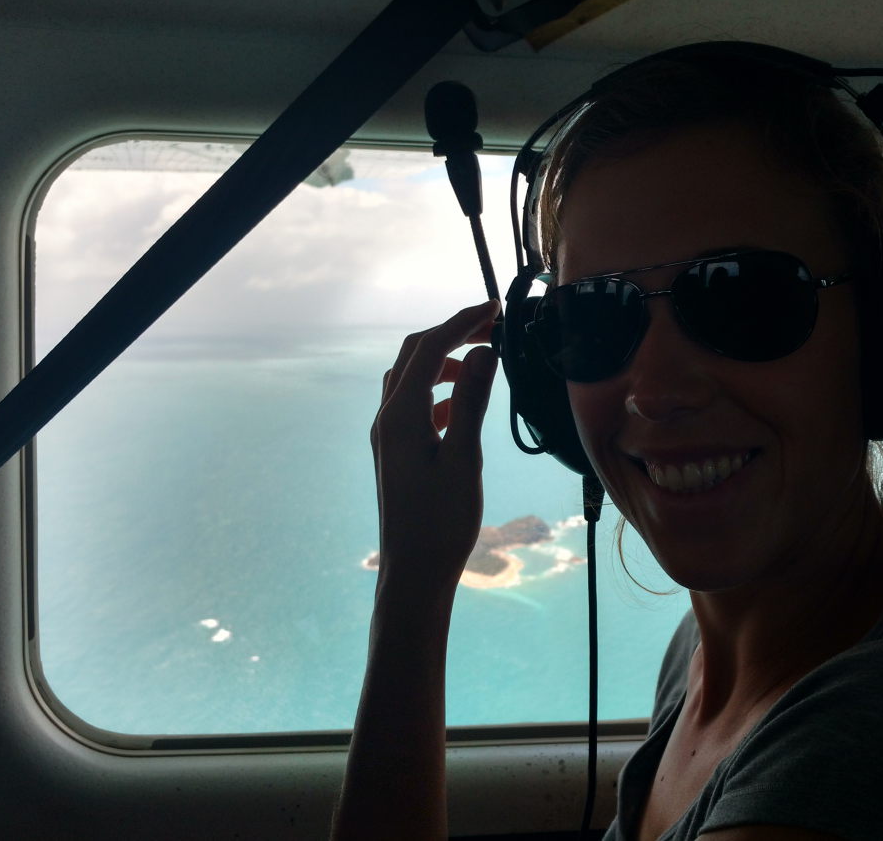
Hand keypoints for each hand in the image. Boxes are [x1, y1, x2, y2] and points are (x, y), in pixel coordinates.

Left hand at [370, 300, 499, 588]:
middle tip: (491, 324)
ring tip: (482, 363)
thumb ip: (473, 402)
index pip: (429, 349)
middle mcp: (387, 419)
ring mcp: (387, 436)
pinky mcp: (394, 452)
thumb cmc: (441, 523)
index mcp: (401, 416)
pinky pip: (412, 404)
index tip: (495, 308)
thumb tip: (483, 352)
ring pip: (410, 379)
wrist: (413, 573)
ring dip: (443, 362)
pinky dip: (438, 390)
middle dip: (450, 334)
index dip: (461, 322)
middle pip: (413, 356)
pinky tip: (463, 404)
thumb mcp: (464, 458)